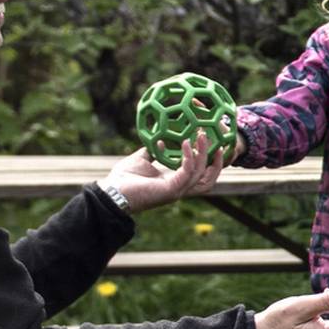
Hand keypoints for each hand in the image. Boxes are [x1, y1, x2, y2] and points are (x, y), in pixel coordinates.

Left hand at [102, 130, 228, 214]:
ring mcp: (177, 191)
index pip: (202, 177)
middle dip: (217, 162)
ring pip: (202, 175)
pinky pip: (187, 172)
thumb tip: (160, 141)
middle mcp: (180, 190)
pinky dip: (189, 157)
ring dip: (204, 155)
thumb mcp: (142, 160)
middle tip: (215, 141)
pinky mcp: (171, 190)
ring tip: (202, 136)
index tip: (214, 146)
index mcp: (175, 184)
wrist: (111, 193)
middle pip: (209, 179)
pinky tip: (185, 143)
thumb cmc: (123, 179)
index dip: (212, 164)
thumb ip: (154, 152)